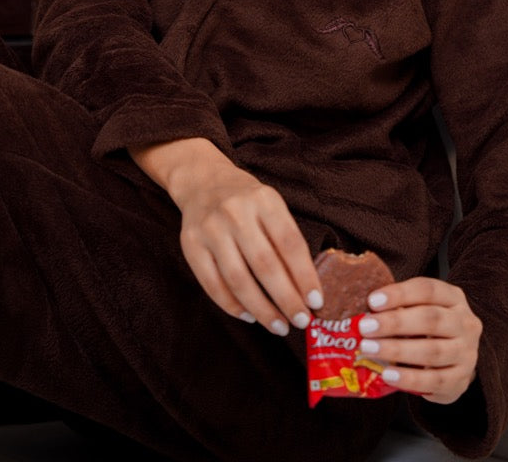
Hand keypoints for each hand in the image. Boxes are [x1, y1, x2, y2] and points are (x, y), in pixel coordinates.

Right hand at [131, 138, 322, 336]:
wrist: (203, 181)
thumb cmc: (246, 201)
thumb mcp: (270, 205)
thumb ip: (286, 239)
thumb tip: (306, 289)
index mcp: (264, 200)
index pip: (289, 243)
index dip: (305, 276)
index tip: (316, 302)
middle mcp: (236, 212)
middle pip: (265, 265)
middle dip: (286, 299)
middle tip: (301, 321)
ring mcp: (210, 229)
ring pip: (238, 280)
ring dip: (262, 309)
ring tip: (279, 326)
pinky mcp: (190, 245)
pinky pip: (213, 285)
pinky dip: (233, 306)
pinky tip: (250, 316)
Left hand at [356, 277, 481, 403]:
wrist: (455, 362)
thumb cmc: (429, 330)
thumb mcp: (420, 310)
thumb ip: (399, 307)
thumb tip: (365, 311)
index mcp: (454, 298)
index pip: (428, 289)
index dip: (400, 294)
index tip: (372, 301)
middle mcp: (466, 324)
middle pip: (431, 319)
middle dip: (395, 323)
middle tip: (365, 327)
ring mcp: (467, 354)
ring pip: (432, 351)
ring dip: (397, 350)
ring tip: (369, 349)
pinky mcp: (461, 380)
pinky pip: (435, 381)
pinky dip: (409, 378)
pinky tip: (388, 375)